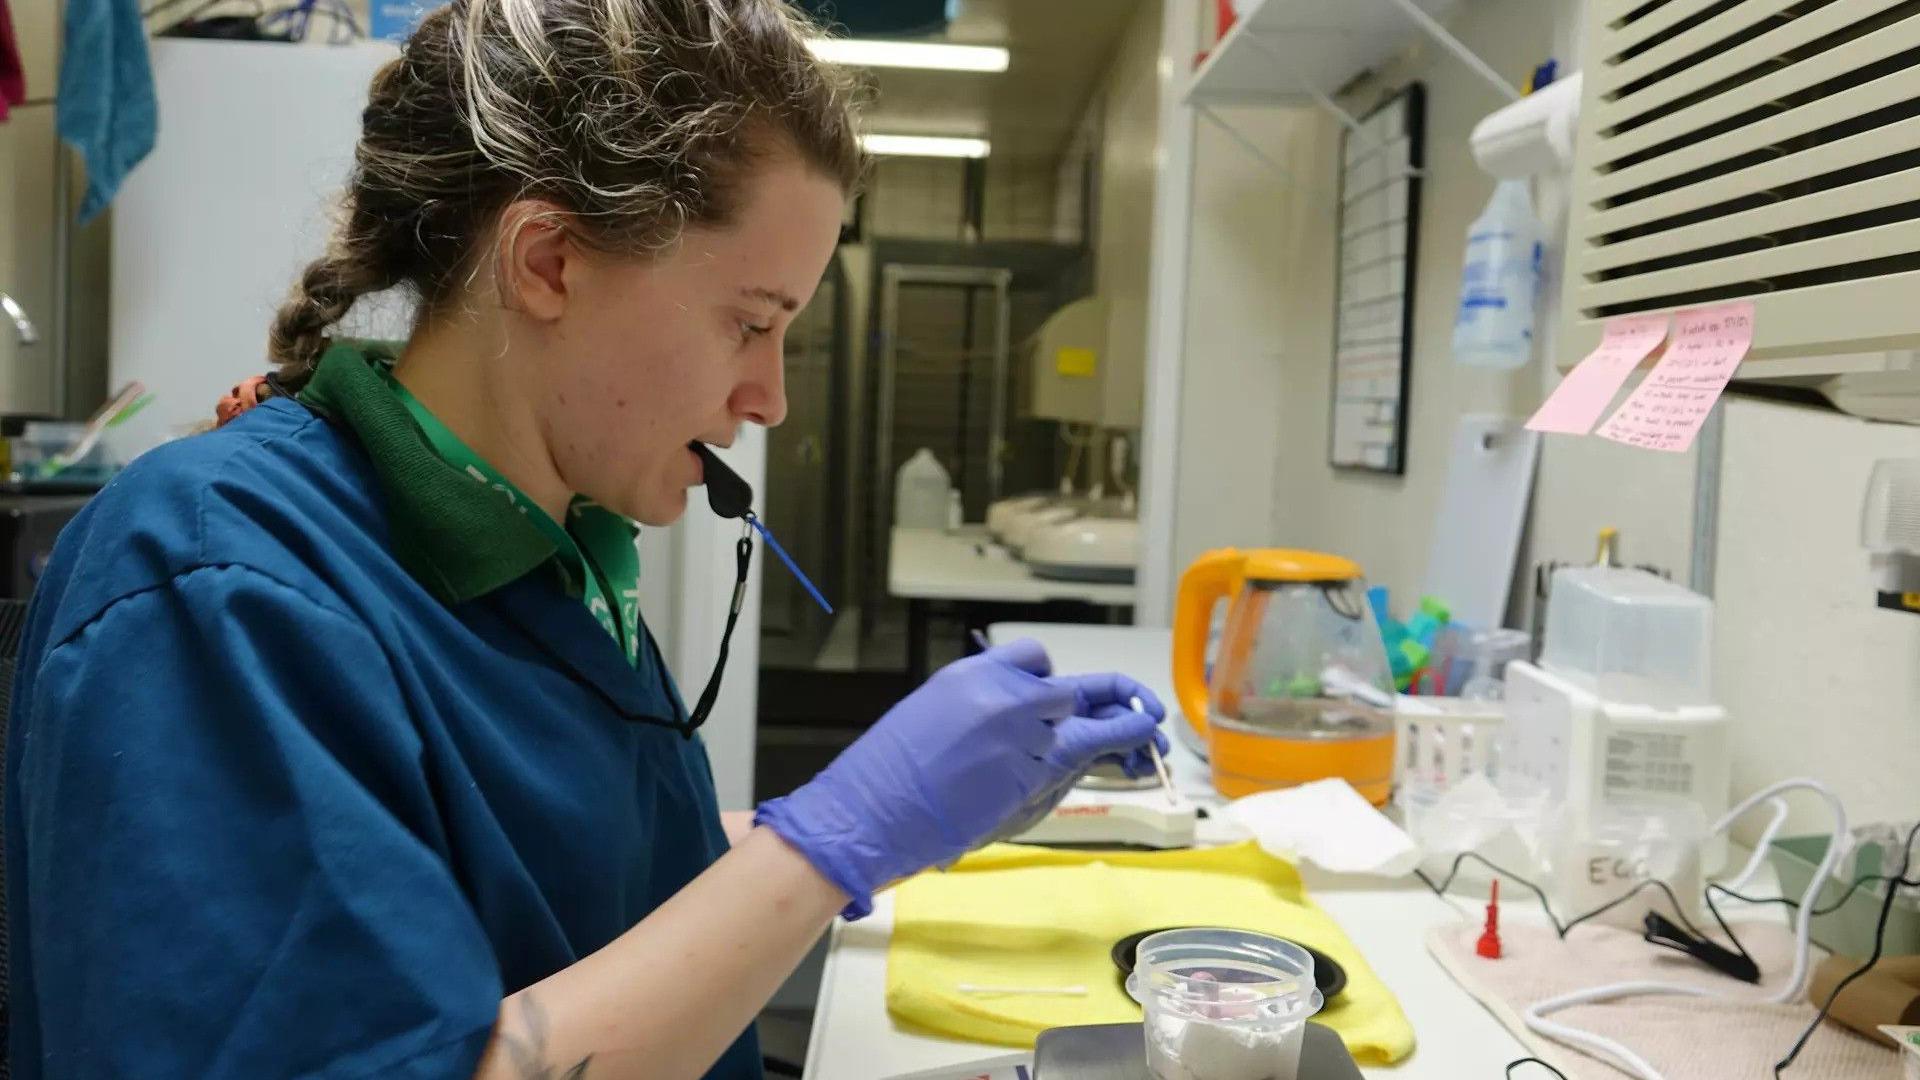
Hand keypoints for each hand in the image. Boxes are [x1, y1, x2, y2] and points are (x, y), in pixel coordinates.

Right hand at [754, 639, 1162, 916]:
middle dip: (1099, 700)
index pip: (1033, 659)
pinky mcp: (1037, 764)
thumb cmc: (889, 783)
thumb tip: (1013, 733)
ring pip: (1084, 713)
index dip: (1052, 685)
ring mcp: (1022, 725)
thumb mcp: (933, 725)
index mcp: (969, 676)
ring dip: (1117, 726)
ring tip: (1148, 732)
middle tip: (1130, 711)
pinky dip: (1125, 736)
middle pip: (1067, 687)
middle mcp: (1000, 691)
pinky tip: (1145, 736)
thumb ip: (981, 721)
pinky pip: (1091, 744)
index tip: (1063, 703)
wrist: (871, 813)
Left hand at [981, 671, 1170, 844]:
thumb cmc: (990, 766)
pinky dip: (1121, 762)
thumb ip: (1101, 734)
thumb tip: (1145, 722)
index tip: (1153, 714)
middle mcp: (1058, 715)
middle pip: (1109, 711)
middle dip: (1137, 723)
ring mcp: (1060, 741)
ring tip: (1150, 765)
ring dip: (1134, 745)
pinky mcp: (1060, 768)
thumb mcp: (1056, 746)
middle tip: (1159, 750)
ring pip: (1108, 735)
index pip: (1101, 684)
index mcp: (1049, 693)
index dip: (1130, 693)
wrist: (950, 809)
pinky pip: (1098, 757)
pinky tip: (1136, 772)